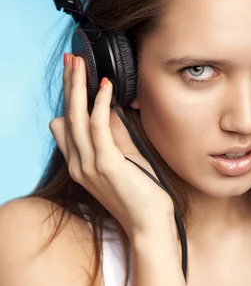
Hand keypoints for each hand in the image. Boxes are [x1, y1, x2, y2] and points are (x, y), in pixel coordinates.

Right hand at [49, 55, 175, 237]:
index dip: (69, 99)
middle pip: (67, 116)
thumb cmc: (142, 196)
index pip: (65, 126)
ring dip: (78, 88)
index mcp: (81, 165)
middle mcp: (79, 165)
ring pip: (76, 118)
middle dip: (69, 86)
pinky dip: (100, 103)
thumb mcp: (126, 160)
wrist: (150, 225)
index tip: (75, 75)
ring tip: (81, 64)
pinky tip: (105, 86)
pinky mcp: (107, 165)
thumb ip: (116, 136)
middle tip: (71, 60)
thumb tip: (110, 108)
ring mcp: (90, 166)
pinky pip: (98, 127)